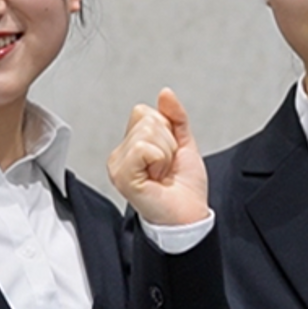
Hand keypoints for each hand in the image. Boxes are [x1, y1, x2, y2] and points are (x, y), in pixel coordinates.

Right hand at [107, 88, 209, 225]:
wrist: (189, 215)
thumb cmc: (185, 188)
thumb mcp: (184, 144)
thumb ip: (175, 117)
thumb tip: (165, 93)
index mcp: (131, 146)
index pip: (143, 111)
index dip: (166, 130)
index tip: (169, 155)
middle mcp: (120, 155)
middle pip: (146, 119)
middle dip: (168, 142)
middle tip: (167, 167)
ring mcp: (118, 165)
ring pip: (147, 132)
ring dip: (166, 153)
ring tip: (162, 173)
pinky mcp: (122, 176)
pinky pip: (144, 148)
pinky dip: (160, 160)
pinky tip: (157, 178)